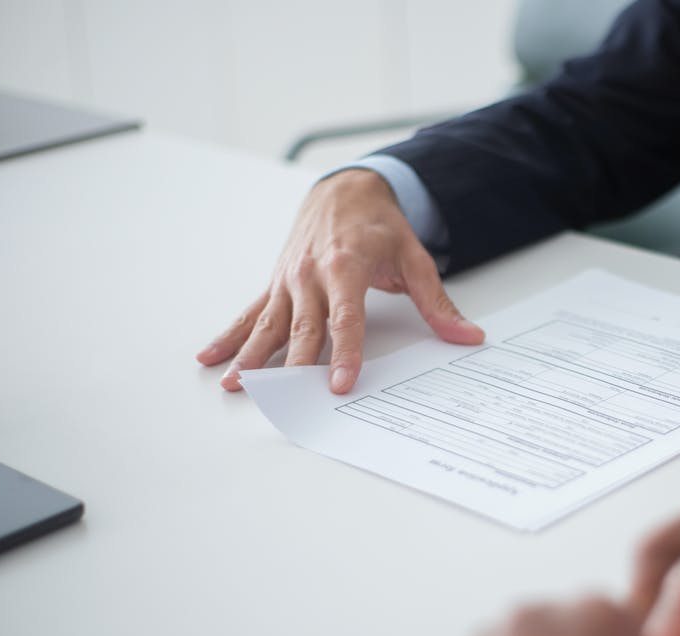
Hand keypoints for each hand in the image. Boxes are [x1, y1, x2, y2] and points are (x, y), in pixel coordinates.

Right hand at [196, 169, 484, 393]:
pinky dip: (231, 336)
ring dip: (251, 357)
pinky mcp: (276, 284)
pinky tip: (212, 357)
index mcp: (345, 265)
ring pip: (268, 324)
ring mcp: (288, 280)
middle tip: (288, 400)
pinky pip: (251, 313)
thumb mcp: (415, 258)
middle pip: (303, 328)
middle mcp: (310, 274)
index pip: (345, 319)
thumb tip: (467, 336)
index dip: (344, 353)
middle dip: (294, 366)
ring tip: (237, 386)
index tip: (340, 383)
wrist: (345, 189)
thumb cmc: (379, 225)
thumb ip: (436, 302)